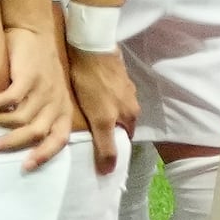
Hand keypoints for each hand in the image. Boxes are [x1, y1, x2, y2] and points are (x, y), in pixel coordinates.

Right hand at [0, 18, 78, 160]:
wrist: (34, 33)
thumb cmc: (35, 70)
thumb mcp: (43, 96)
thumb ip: (33, 117)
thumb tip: (7, 143)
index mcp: (61, 111)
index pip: (59, 139)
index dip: (44, 155)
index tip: (24, 167)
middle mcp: (56, 102)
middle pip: (36, 133)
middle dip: (9, 144)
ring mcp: (45, 89)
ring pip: (19, 117)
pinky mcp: (30, 76)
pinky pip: (9, 98)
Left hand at [64, 32, 140, 172]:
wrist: (91, 48)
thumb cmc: (93, 84)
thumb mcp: (99, 119)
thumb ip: (105, 145)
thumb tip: (108, 172)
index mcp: (131, 114)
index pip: (124, 138)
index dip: (112, 147)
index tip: (96, 151)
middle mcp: (132, 102)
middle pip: (120, 124)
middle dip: (108, 131)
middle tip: (88, 135)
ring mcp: (125, 87)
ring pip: (115, 109)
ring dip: (104, 115)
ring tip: (86, 117)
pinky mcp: (116, 75)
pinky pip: (109, 95)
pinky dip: (101, 100)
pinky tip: (88, 98)